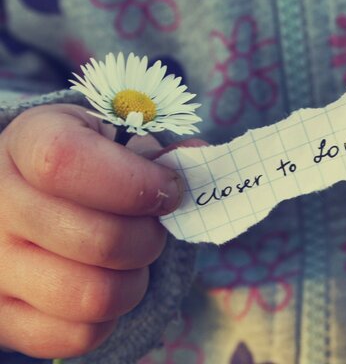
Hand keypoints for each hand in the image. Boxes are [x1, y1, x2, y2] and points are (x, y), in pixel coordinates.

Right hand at [0, 104, 181, 357]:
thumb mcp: (110, 140)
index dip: (134, 183)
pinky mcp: (3, 318)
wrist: (26, 204)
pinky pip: (78, 335)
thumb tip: (197, 154)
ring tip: (131, 259)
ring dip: (134, 280)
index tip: (169, 190)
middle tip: (152, 228)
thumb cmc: (83, 170)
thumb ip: (155, 149)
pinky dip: (109, 316)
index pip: (66, 163)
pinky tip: (105, 283)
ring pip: (94, 296)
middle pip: (100, 240)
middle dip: (149, 238)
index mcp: (26, 143)